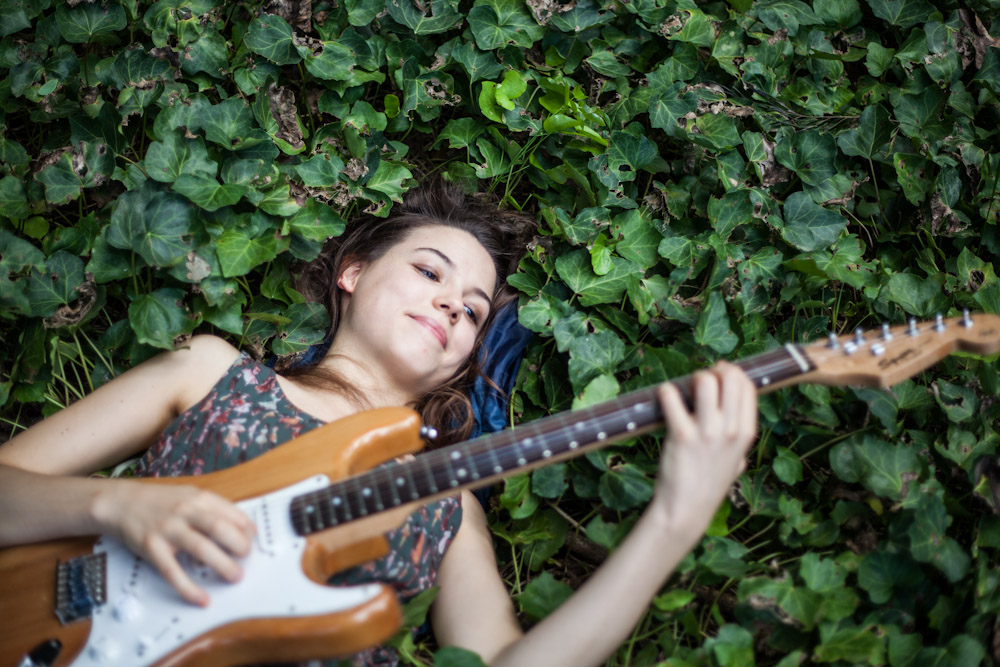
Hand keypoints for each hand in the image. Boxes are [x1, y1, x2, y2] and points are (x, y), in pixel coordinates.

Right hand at [93, 481, 255, 605]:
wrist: (120, 503)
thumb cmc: (160, 502)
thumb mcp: (190, 496)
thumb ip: (216, 509)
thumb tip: (247, 529)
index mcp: (199, 498)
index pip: (233, 514)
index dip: (247, 531)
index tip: (252, 542)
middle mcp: (186, 512)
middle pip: (222, 530)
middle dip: (240, 547)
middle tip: (246, 560)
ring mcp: (168, 530)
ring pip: (202, 549)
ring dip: (224, 566)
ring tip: (235, 577)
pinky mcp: (152, 548)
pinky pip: (174, 572)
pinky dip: (189, 588)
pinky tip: (202, 598)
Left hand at [653, 361, 757, 532]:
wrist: (685, 510)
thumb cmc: (708, 485)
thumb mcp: (735, 462)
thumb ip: (737, 440)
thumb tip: (734, 420)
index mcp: (746, 433)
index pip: (748, 386)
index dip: (732, 373)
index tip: (718, 374)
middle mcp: (730, 430)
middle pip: (730, 377)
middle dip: (713, 371)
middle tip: (699, 381)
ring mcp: (707, 432)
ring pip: (705, 381)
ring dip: (692, 378)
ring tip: (683, 391)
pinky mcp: (681, 435)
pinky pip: (672, 397)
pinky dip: (666, 392)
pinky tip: (664, 399)